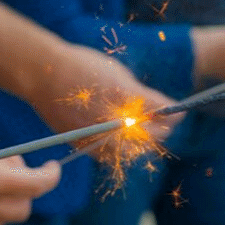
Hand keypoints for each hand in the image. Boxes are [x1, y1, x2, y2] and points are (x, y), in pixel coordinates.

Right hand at [28, 45, 181, 156]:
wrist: (43, 74)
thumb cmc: (83, 67)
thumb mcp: (119, 75)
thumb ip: (143, 96)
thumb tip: (165, 108)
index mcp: (125, 99)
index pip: (162, 112)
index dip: (175, 113)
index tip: (181, 111)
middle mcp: (113, 121)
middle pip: (152, 136)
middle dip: (163, 128)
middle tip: (169, 121)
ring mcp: (98, 136)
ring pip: (133, 150)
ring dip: (145, 141)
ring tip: (148, 130)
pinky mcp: (84, 146)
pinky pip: (112, 156)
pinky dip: (123, 150)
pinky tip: (124, 138)